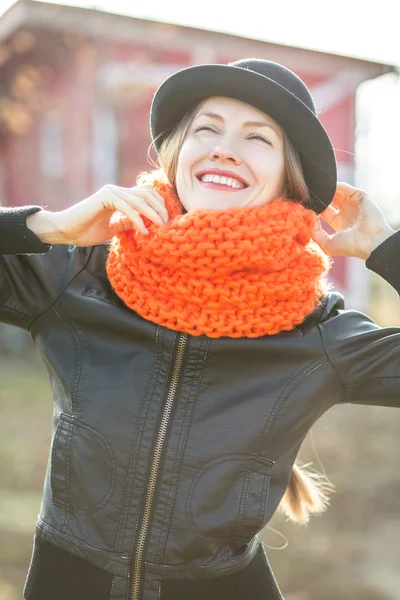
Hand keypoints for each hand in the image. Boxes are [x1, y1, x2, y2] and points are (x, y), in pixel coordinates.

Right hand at [28, 184, 168, 245]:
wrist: (65, 231)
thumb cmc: (85, 231)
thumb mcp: (114, 229)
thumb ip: (128, 223)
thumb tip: (146, 224)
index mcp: (120, 197)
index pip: (147, 194)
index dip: (159, 204)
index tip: (167, 221)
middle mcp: (117, 191)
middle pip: (148, 193)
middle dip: (161, 208)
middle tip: (168, 224)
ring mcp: (111, 192)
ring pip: (140, 199)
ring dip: (153, 213)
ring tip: (161, 226)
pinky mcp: (105, 198)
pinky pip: (127, 207)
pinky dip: (137, 219)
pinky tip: (144, 231)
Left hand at [311, 182, 395, 259]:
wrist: (371, 242)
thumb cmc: (350, 246)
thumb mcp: (327, 245)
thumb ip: (315, 233)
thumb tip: (308, 219)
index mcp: (339, 224)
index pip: (324, 212)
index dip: (315, 209)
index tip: (305, 207)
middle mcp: (346, 213)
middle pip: (329, 201)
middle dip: (320, 199)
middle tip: (308, 196)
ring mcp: (354, 204)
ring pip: (336, 193)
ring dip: (326, 192)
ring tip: (315, 191)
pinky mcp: (360, 197)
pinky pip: (345, 188)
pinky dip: (335, 186)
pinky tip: (326, 188)